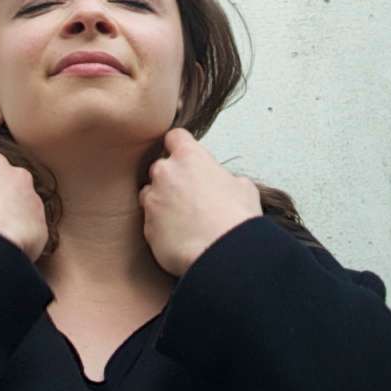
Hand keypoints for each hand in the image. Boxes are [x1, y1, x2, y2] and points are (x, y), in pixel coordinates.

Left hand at [141, 129, 261, 276]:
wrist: (223, 253)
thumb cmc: (236, 218)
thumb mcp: (244, 187)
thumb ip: (225, 177)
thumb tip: (225, 183)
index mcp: (189, 157)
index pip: (175, 137)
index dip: (181, 147)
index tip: (186, 157)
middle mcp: (165, 173)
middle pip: (160, 168)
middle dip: (171, 179)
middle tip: (190, 197)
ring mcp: (152, 200)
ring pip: (151, 195)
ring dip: (162, 203)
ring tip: (184, 220)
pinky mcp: (147, 226)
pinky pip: (151, 222)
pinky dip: (161, 227)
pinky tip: (180, 237)